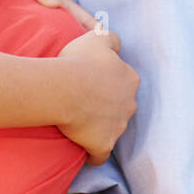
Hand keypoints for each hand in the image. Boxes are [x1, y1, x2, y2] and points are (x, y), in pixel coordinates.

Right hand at [55, 30, 138, 164]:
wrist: (63, 89)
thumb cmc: (78, 61)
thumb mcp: (97, 38)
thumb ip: (112, 39)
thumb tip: (116, 45)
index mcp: (130, 78)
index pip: (123, 82)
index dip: (107, 83)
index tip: (91, 83)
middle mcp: (130, 103)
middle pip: (120, 106)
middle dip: (107, 106)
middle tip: (83, 101)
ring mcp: (119, 126)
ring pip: (112, 129)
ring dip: (99, 127)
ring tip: (78, 122)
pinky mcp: (104, 145)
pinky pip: (100, 154)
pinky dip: (93, 153)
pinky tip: (81, 147)